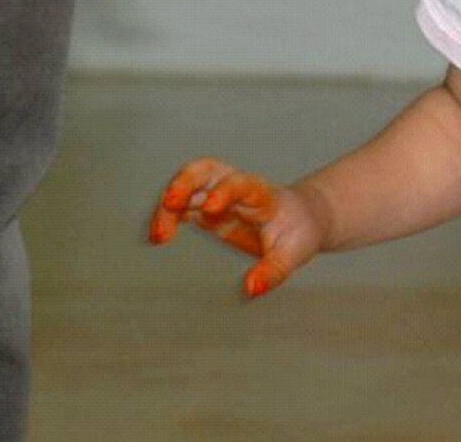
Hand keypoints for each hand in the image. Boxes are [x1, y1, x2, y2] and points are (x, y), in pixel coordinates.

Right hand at [148, 157, 326, 297]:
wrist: (301, 218)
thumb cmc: (298, 232)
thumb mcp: (293, 254)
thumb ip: (273, 272)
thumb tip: (251, 289)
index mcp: (261, 194)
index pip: (241, 183)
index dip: (224, 191)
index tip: (210, 208)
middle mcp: (236, 187)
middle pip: (206, 170)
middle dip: (185, 181)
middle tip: (170, 203)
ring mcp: (219, 194)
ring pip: (189, 184)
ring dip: (170, 202)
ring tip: (158, 234)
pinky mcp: (207, 209)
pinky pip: (183, 204)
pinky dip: (168, 216)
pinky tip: (158, 236)